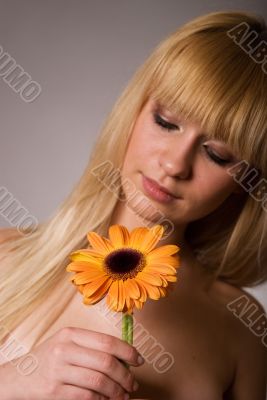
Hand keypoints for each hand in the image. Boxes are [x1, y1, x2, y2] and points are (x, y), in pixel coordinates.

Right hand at [3, 327, 143, 399]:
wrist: (19, 377)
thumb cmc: (50, 358)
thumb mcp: (67, 343)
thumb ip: (91, 346)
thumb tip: (125, 357)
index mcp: (71, 333)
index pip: (107, 341)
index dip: (128, 352)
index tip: (139, 361)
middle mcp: (64, 349)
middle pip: (106, 362)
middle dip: (125, 375)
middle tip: (133, 384)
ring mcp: (58, 370)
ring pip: (99, 381)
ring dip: (116, 391)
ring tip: (123, 395)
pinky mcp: (54, 391)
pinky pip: (87, 397)